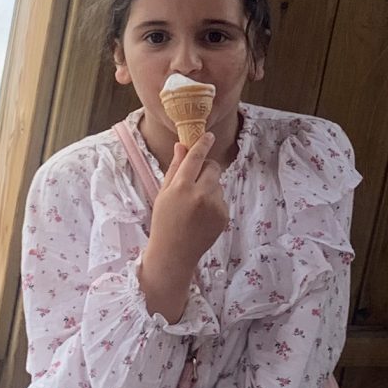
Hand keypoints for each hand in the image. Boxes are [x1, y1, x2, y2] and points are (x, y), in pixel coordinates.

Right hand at [138, 135, 227, 320]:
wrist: (174, 253)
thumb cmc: (163, 221)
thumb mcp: (163, 193)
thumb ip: (175, 168)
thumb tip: (182, 146)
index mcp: (182, 187)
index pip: (196, 157)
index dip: (203, 144)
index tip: (209, 135)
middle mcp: (201, 194)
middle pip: (213, 167)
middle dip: (207, 167)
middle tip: (197, 177)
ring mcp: (215, 206)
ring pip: (218, 184)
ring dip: (210, 187)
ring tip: (195, 204)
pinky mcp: (224, 216)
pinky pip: (221, 199)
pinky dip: (214, 202)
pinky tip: (201, 216)